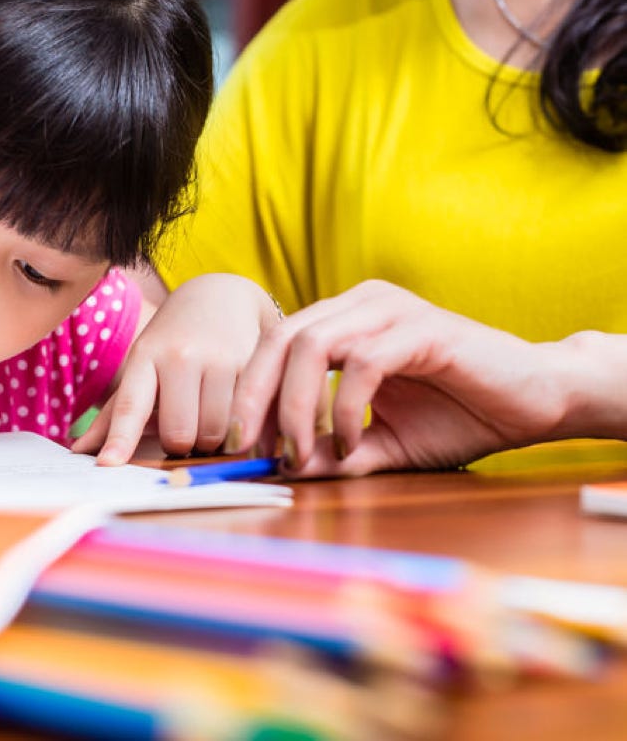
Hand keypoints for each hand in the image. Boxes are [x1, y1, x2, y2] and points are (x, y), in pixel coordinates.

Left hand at [72, 273, 280, 464]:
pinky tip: (236, 411)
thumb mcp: (142, 365)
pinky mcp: (253, 365)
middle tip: (186, 429)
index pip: (130, 405)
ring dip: (213, 440)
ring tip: (211, 417)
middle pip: (180, 434)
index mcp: (146, 357)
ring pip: (215, 433)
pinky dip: (239, 428)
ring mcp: (219, 359)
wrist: (221, 297)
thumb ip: (116, 412)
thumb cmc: (173, 341)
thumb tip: (79, 451)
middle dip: (182, 445)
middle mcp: (181, 356)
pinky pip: (245, 421)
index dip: (120, 439)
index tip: (107, 465)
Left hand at [228, 280, 573, 475]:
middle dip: (255, 398)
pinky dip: (343, 409)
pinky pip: (361, 363)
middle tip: (251, 449)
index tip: (239, 445)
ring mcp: (391, 310)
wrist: (536, 401)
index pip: (274, 346)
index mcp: (345, 321)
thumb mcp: (382, 443)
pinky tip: (349, 444)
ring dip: (295, 407)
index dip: (248, 393)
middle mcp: (361, 305)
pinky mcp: (422, 329)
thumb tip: (281, 469)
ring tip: (299, 453)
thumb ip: (335, 452)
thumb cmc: (460, 416)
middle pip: (280, 339)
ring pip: (312, 345)